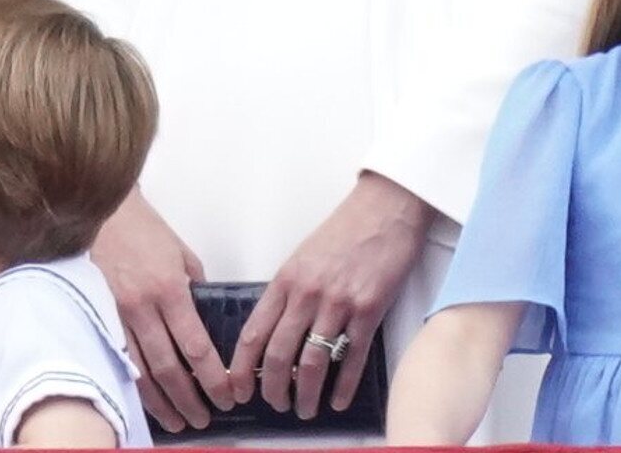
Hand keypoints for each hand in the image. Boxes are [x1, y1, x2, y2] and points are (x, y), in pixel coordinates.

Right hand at [91, 189, 233, 431]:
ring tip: (176, 420)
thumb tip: (204, 321)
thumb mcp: (183, 256)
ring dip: (160, 401)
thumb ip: (195, 291)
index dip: (213, 377)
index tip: (227, 395)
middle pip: (168, 367)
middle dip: (189, 399)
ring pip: (138, 370)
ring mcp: (115, 313)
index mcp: (169, 290)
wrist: (102, 211)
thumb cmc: (145, 230)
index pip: (195, 347)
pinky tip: (144, 399)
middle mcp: (141, 307)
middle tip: (204, 418)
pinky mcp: (97, 315)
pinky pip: (117, 357)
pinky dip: (132, 382)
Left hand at [227, 171, 428, 419]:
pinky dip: (343, 385)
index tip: (236, 387)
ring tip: (304, 409)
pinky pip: (352, 357)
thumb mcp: (301, 259)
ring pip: (313, 361)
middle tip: (274, 405)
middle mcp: (306, 294)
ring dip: (307, 392)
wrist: (384, 211)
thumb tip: (274, 332)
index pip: (253, 332)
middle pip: (279, 353)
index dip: (241, 366)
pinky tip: (337, 400)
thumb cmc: (342, 234)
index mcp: (284, 281)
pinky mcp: (370, 310)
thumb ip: (287, 294)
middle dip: (272, 387)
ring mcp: (338, 304)